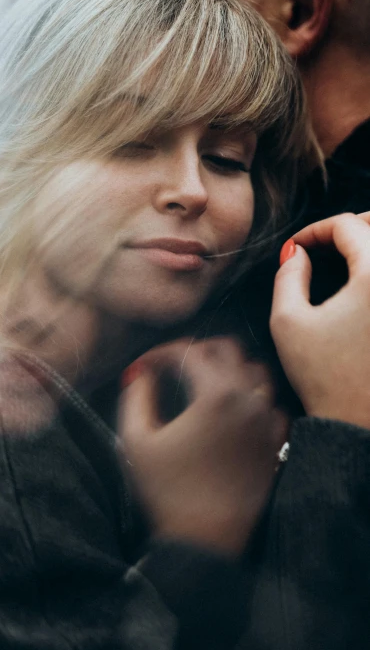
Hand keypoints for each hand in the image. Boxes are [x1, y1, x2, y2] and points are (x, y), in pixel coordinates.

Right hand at [118, 338, 287, 555]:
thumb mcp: (136, 440)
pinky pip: (271, 405)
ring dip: (229, 369)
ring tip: (203, 382)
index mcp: (215, 394)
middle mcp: (249, 400)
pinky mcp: (275, 444)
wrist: (204, 540)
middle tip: (173, 367)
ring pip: (256, 372)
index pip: (189, 350)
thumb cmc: (166, 491)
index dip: (160, 353)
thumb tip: (140, 373)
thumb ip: (137, 395)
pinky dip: (251, 398)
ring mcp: (267, 422)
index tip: (143, 368)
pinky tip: (231, 412)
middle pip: (229, 349)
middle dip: (196, 350)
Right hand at [271, 212, 369, 428]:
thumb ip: (289, 276)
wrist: (358, 423)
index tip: (298, 247)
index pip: (348, 226)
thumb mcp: (288, 322)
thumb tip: (297, 253)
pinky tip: (365, 283)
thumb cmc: (325, 378)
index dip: (316, 230)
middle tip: (327, 240)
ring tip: (350, 251)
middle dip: (353, 226)